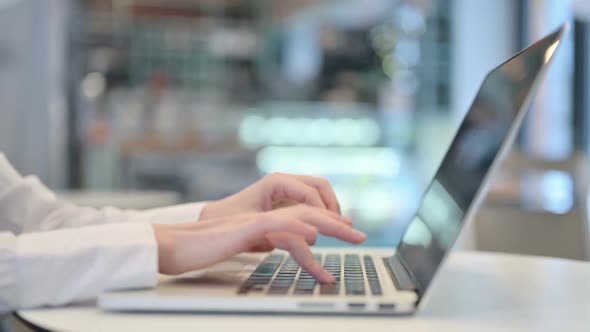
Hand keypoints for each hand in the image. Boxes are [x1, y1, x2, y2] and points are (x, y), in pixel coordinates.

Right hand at [153, 205, 365, 281]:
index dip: (326, 223)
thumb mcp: (241, 245)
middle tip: (361, 235)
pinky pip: (275, 224)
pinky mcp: (243, 229)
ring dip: (326, 225)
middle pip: (307, 213)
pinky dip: (296, 228)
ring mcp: (254, 220)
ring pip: (298, 216)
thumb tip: (287, 244)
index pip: (302, 217)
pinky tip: (312, 235)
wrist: (174, 245)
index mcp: (264, 219)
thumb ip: (264, 239)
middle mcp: (263, 216)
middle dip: (337, 224)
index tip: (347, 233)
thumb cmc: (203, 247)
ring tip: (349, 234)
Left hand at [200, 173, 342, 219]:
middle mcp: (285, 181)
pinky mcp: (288, 199)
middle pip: (321, 186)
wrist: (216, 219)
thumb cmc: (230, 222)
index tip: (327, 230)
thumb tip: (309, 236)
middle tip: (343, 227)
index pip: (310, 192)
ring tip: (339, 228)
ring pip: (320, 192)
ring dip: (330, 209)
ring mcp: (287, 189)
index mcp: (277, 181)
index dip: (322, 211)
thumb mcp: (254, 226)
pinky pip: (312, 201)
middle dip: (333, 206)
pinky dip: (322, 212)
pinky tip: (326, 229)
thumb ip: (281, 228)